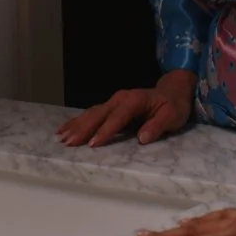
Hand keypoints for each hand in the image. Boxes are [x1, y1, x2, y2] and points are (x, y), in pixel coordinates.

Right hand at [57, 69, 195, 147]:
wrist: (172, 91)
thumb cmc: (173, 106)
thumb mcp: (172, 116)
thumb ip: (158, 125)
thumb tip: (142, 138)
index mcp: (134, 101)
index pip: (117, 118)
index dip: (105, 131)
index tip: (92, 144)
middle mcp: (120, 99)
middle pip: (98, 114)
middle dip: (83, 128)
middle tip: (68, 143)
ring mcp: (114, 101)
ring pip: (91, 113)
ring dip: (76, 125)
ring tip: (62, 137)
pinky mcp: (111, 106)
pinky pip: (92, 113)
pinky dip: (78, 121)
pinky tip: (66, 128)